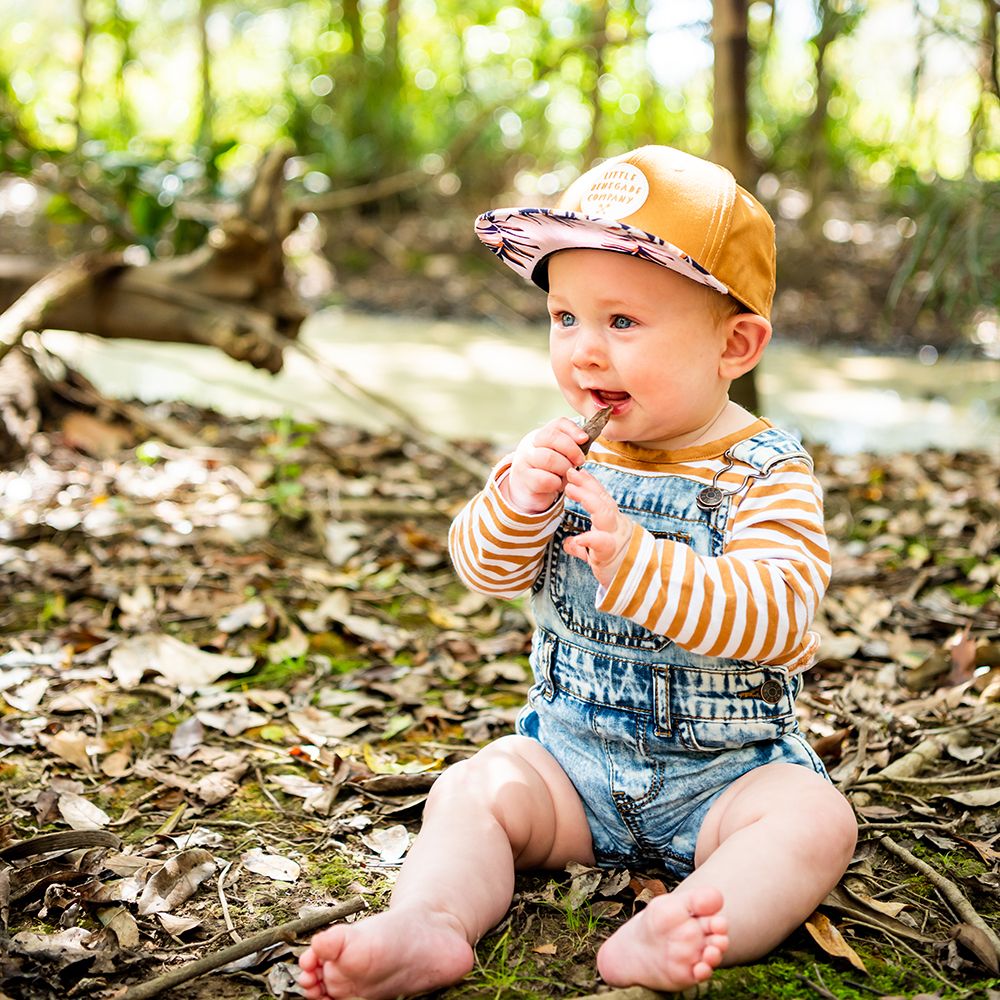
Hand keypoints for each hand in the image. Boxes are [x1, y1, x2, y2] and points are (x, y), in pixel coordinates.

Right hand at [503, 418, 588, 512]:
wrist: (531, 493)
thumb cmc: (551, 473)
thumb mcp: (561, 457)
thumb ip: (571, 446)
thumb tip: (584, 438)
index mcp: (540, 436)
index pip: (558, 424)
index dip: (573, 430)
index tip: (584, 439)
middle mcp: (529, 445)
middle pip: (552, 437)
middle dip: (572, 450)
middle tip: (580, 462)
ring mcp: (524, 461)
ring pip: (549, 458)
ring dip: (564, 468)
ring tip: (567, 475)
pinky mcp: (525, 479)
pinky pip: (545, 479)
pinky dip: (556, 483)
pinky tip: (556, 485)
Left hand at [562, 467, 632, 587]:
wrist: (637, 586)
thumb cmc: (618, 568)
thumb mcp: (599, 554)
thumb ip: (585, 547)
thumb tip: (569, 543)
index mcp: (613, 525)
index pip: (602, 499)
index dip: (591, 483)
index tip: (579, 471)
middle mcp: (616, 527)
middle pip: (603, 501)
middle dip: (587, 486)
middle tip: (571, 473)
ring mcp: (615, 539)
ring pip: (604, 514)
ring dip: (587, 499)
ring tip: (570, 490)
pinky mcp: (611, 555)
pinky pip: (601, 544)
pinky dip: (588, 539)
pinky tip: (575, 538)